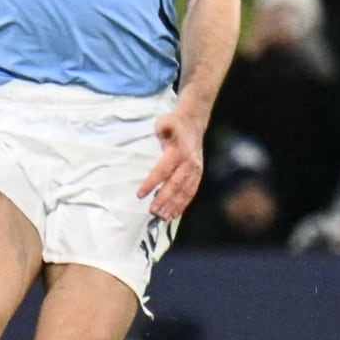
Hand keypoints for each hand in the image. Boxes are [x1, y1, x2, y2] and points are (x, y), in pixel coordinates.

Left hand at [137, 104, 205, 219]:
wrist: (194, 122)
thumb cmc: (175, 123)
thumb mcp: (165, 122)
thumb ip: (162, 128)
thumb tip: (161, 133)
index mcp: (179, 151)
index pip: (163, 170)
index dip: (151, 183)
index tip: (140, 194)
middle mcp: (189, 162)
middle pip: (175, 184)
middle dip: (164, 199)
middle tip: (152, 211)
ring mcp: (196, 169)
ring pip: (185, 191)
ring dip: (175, 205)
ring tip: (164, 217)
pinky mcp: (198, 174)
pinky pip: (191, 191)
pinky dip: (184, 203)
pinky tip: (176, 213)